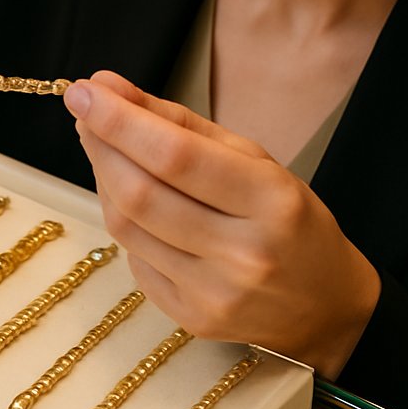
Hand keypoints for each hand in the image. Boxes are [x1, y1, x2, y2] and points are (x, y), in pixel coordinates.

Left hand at [63, 71, 380, 377]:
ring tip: (102, 145)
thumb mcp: (254, 159)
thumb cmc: (288, 219)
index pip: (176, 156)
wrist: (325, 306)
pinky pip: (134, 258)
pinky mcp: (190, 318)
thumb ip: (180, 123)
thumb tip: (108, 89)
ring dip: (103, 178)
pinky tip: (127, 197)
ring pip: (127, 227)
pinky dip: (121, 218)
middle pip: (141, 194)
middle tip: (83, 111)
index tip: (85, 92)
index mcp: (272, 201)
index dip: (120, 122)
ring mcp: (214, 293)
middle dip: (101, 144)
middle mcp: (244, 253)